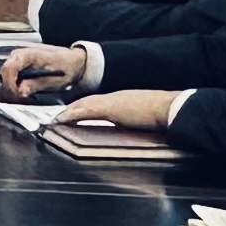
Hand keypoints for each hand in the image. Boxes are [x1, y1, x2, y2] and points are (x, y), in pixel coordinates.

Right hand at [0, 44, 88, 99]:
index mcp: (32, 55)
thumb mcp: (57, 81)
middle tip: (20, 98)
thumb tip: (19, 91)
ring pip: (5, 71)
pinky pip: (9, 70)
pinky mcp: (19, 59)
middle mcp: (22, 51)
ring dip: (10, 85)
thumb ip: (36, 85)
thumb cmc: (68, 70)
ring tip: (22, 95)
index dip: (9, 84)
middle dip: (9, 87)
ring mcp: (19, 54)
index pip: (10, 67)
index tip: (18, 95)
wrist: (74, 60)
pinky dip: (12, 82)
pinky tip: (22, 89)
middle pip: (4, 70)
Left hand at [59, 88, 178, 131]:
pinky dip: (71, 114)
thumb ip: (134, 121)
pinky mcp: (111, 108)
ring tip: (53, 119)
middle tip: (56, 117)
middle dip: (71, 109)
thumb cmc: (164, 114)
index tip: (71, 114)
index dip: (82, 108)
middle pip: (86, 101)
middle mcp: (115, 97)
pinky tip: (60, 119)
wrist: (172, 108)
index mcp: (122, 100)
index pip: (97, 102)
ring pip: (83, 104)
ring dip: (67, 111)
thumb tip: (132, 128)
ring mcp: (112, 101)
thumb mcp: (145, 118)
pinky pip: (86, 110)